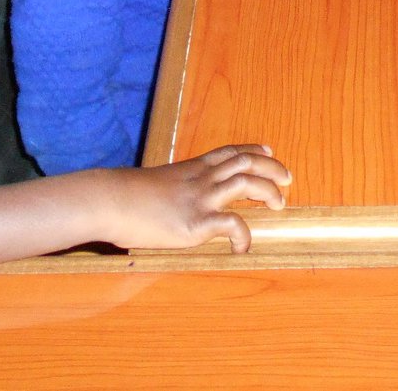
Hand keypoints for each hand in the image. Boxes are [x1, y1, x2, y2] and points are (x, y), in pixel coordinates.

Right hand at [97, 144, 290, 252]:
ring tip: (279, 204)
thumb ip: (170, 190)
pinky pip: (232, 224)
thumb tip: (166, 202)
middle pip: (245, 162)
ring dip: (268, 191)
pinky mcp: (196, 223)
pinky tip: (243, 247)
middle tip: (287, 179)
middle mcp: (201, 178)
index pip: (229, 152)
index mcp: (191, 168)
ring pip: (246, 182)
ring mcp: (200, 198)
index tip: (269, 152)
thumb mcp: (154, 185)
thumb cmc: (124, 197)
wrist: (109, 201)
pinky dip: (244, 235)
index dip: (252, 151)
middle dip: (271, 169)